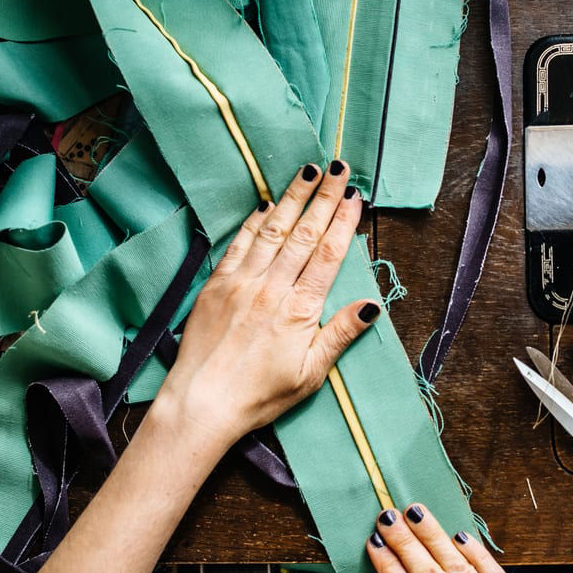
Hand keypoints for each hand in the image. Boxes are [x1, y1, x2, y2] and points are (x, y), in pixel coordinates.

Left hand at [153, 160, 379, 452]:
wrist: (201, 404)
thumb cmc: (259, 396)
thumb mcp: (310, 374)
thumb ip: (340, 335)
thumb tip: (371, 305)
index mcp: (299, 310)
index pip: (327, 255)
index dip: (343, 222)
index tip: (354, 196)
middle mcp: (271, 288)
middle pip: (304, 233)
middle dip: (324, 197)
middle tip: (339, 169)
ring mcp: (241, 283)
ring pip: (273, 230)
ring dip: (292, 198)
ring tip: (308, 171)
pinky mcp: (216, 285)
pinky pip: (240, 244)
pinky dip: (255, 221)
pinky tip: (267, 205)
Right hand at [368, 504, 507, 572]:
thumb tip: (391, 564)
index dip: (387, 563)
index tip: (374, 540)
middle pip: (425, 570)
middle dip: (404, 541)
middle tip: (387, 515)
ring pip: (454, 562)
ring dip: (433, 536)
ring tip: (415, 511)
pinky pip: (490, 571)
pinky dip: (476, 552)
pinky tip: (461, 534)